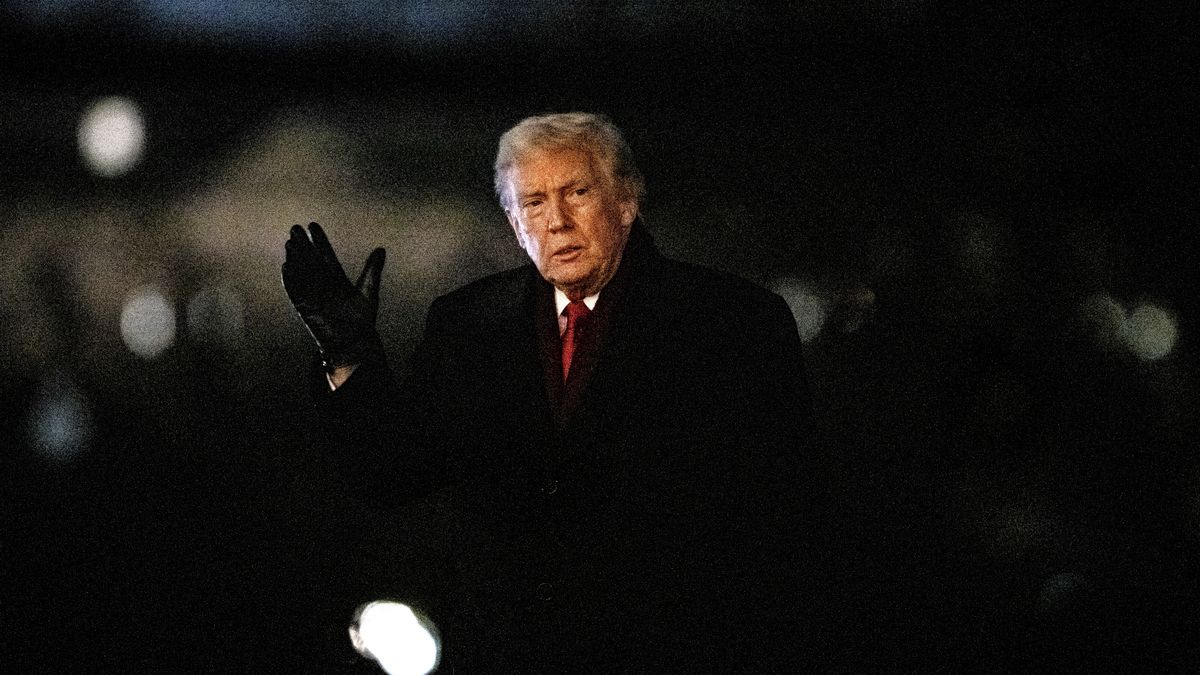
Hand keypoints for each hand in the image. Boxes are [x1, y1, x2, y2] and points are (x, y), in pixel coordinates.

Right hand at [282, 222, 385, 370]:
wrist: (354, 341)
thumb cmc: (362, 319)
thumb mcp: (368, 291)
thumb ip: (372, 270)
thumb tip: (381, 249)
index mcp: (336, 279)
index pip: (326, 256)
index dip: (319, 241)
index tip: (312, 225)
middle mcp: (322, 284)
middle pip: (310, 261)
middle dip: (303, 246)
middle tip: (294, 228)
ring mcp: (313, 295)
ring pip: (301, 273)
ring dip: (295, 259)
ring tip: (289, 243)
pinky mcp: (306, 308)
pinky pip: (296, 292)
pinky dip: (291, 280)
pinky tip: (286, 266)